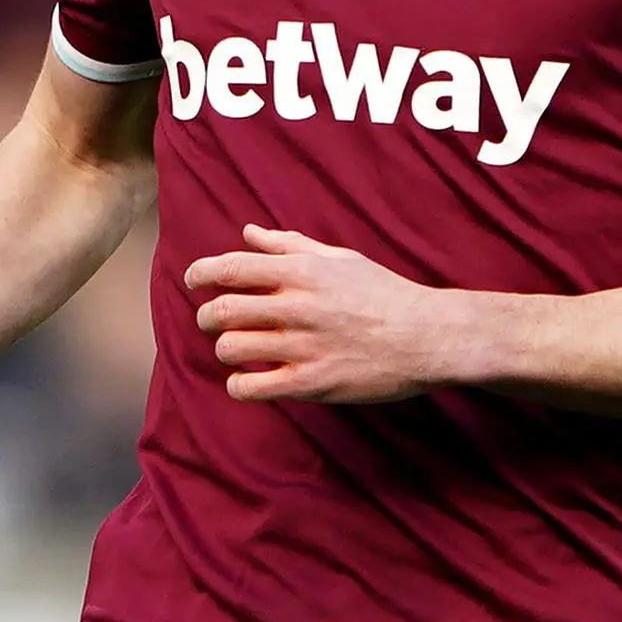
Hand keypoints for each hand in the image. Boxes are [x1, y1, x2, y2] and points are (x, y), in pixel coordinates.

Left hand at [185, 225, 460, 403]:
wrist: (427, 337)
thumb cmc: (384, 294)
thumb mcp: (339, 259)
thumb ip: (289, 245)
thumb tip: (249, 233)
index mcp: (302, 272)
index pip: (230, 268)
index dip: (200, 274)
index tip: (193, 281)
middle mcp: (297, 307)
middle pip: (223, 310)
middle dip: (208, 316)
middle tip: (215, 321)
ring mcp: (303, 347)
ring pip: (231, 349)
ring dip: (225, 349)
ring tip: (238, 350)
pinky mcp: (311, 383)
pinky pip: (252, 388)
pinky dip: (239, 386)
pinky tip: (249, 381)